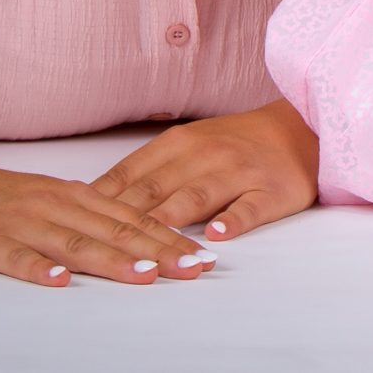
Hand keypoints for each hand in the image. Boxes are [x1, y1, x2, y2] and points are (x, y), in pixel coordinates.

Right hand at [0, 153, 214, 286]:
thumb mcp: (50, 201)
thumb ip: (89, 217)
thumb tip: (136, 236)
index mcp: (73, 195)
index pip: (132, 218)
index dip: (170, 238)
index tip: (203, 257)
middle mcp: (55, 205)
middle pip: (115, 231)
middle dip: (159, 252)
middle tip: (194, 269)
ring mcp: (23, 223)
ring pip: (75, 242)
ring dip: (112, 260)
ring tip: (146, 275)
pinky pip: (17, 257)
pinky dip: (40, 268)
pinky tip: (60, 281)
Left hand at [89, 100, 320, 244]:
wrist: (300, 129)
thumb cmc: (233, 143)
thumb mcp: (188, 146)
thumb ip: (148, 171)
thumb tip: (92, 198)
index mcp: (179, 143)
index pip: (132, 173)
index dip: (100, 198)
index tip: (72, 220)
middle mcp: (205, 154)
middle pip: (158, 188)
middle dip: (125, 216)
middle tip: (96, 243)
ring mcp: (238, 173)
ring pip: (199, 197)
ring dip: (172, 220)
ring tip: (149, 244)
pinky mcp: (271, 191)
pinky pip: (250, 207)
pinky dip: (233, 221)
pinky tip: (216, 236)